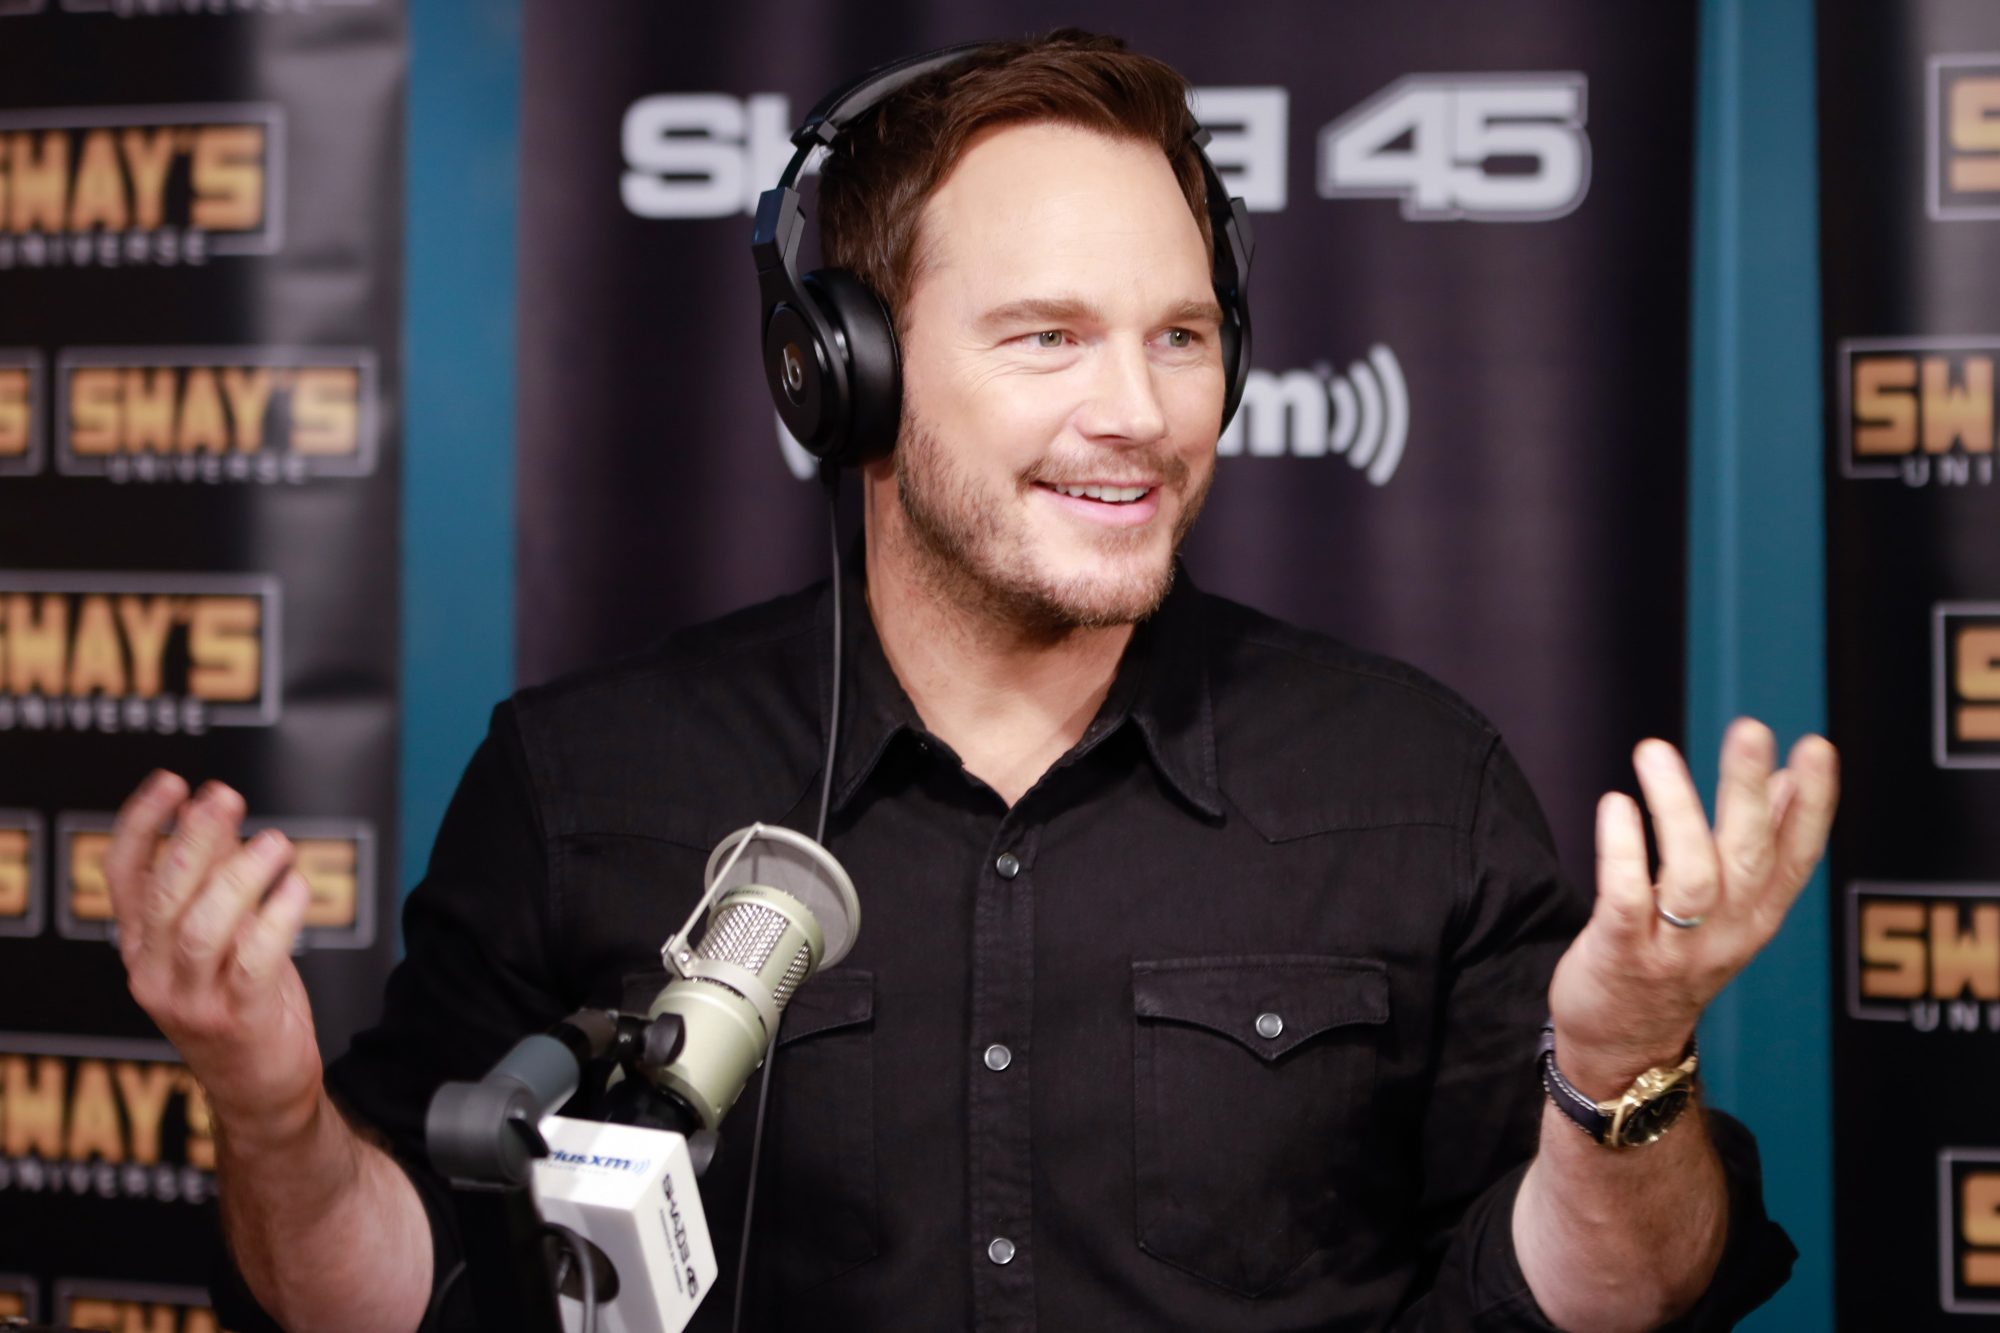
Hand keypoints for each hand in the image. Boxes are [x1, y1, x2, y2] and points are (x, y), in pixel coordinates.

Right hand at [107, 772, 321, 1141]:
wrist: (263, 1092)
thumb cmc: (245, 1003)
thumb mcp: (222, 938)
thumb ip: (213, 881)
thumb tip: (214, 812)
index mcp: (141, 948)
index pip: (122, 876)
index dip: (141, 824)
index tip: (173, 782)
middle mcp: (154, 974)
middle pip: (162, 896)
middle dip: (192, 840)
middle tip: (226, 797)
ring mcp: (192, 1002)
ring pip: (201, 928)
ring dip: (238, 877)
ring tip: (275, 843)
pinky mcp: (239, 1021)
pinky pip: (252, 962)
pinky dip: (275, 919)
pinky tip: (297, 887)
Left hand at [1547, 719, 1838, 1096]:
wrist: (1623, 1045)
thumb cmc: (1673, 956)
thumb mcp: (1730, 908)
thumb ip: (1759, 844)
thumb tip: (1788, 776)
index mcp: (1759, 915)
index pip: (1799, 856)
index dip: (1813, 803)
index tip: (1816, 747)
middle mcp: (1728, 931)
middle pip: (1750, 856)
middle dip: (1751, 792)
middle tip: (1750, 729)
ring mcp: (1676, 947)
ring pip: (1691, 873)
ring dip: (1677, 808)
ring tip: (1654, 750)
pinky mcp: (1622, 954)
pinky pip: (1627, 898)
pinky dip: (1623, 850)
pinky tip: (1616, 805)